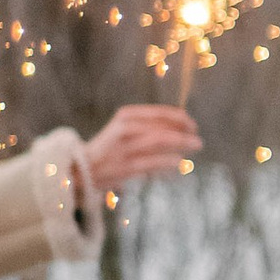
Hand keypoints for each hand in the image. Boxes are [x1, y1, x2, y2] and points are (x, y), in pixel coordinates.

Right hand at [84, 104, 201, 190]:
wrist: (82, 166)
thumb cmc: (111, 147)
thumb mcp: (126, 128)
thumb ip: (149, 125)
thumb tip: (182, 127)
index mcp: (126, 115)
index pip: (159, 113)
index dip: (180, 118)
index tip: (192, 124)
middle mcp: (124, 127)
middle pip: (162, 127)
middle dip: (183, 132)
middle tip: (197, 138)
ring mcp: (124, 147)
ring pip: (159, 141)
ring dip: (181, 143)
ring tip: (195, 145)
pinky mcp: (125, 166)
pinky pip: (152, 162)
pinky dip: (168, 161)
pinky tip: (179, 161)